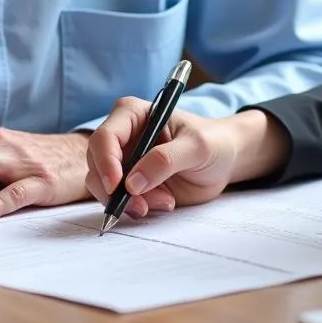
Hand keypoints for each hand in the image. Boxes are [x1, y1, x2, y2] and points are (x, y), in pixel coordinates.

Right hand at [85, 99, 288, 218]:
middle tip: (142, 205)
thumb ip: (166, 160)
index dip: (106, 162)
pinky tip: (164, 203)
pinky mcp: (130, 183)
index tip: (118, 186)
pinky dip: (137, 208)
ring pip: (104, 187)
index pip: (105, 137)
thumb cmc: (213, 142)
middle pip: (97, 164)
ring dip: (129, 202)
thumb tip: (133, 183)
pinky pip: (119, 201)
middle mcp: (123, 136)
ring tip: (165, 202)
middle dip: (115, 190)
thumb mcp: (197, 147)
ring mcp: (124, 161)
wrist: (224, 161)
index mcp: (133, 114)